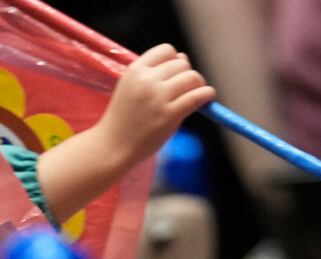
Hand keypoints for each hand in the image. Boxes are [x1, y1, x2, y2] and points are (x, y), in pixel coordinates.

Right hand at [38, 45, 213, 219]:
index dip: (174, 60)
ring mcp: (158, 98)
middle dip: (186, 74)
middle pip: (182, 63)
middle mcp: (147, 80)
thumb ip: (153, 73)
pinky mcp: (169, 115)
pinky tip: (208, 97)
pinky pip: (197, 96)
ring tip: (195, 94)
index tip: (174, 74)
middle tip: (184, 90)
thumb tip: (184, 57)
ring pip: (192, 77)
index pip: (166, 51)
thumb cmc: (123, 119)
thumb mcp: (130, 88)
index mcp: (135, 70)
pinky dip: (207, 94)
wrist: (112, 146)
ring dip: (198, 84)